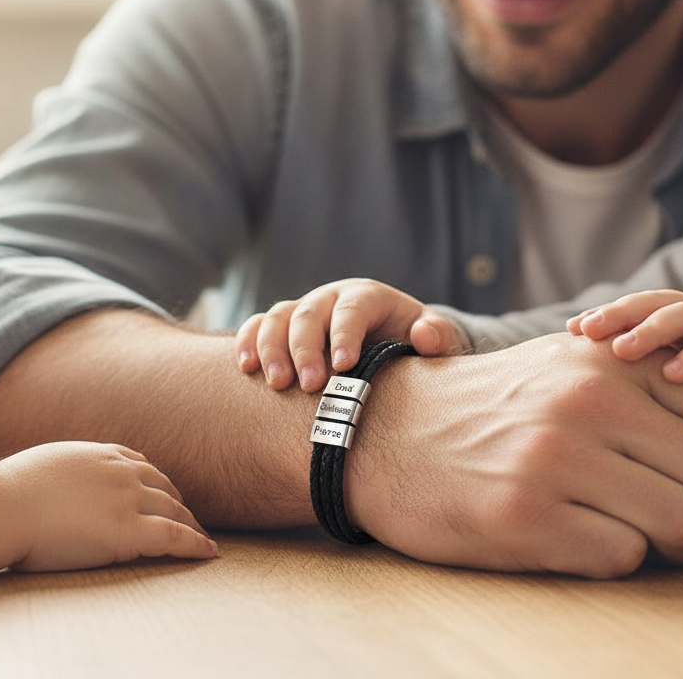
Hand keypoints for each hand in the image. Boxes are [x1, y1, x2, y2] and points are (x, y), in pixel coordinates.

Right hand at [0, 442, 216, 578]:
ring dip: (189, 523)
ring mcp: (127, 498)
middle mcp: (121, 471)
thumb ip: (62, 473)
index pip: (140, 464)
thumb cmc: (6, 494)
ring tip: (201, 537)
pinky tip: (208, 551)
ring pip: (173, 509)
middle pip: (162, 485)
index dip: (155, 482)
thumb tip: (51, 484)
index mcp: (99, 454)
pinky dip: (194, 543)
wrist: (2, 505)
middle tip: (187, 518)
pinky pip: (173, 536)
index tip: (163, 493)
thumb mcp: (43, 467)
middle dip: (176, 502)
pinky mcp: (128, 530)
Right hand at [234, 279, 468, 390]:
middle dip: (305, 348)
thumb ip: (436, 335)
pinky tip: (246, 368)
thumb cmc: (411, 343)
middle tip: (310, 385)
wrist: (391, 342)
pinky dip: (248, 342)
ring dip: (272, 348)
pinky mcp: (283, 327)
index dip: (345, 334)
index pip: (352, 309)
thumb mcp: (432, 336)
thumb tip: (425, 336)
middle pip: (310, 314)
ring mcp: (304, 311)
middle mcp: (330, 298)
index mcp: (366, 297)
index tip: (344, 366)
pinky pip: (257, 326)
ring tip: (276, 384)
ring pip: (278, 317)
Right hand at [342, 332, 682, 576]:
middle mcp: (586, 402)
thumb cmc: (487, 408)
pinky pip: (623, 558)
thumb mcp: (563, 369)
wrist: (387, 434)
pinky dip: (623, 558)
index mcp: (605, 360)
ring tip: (658, 538)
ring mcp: (556, 461)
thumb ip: (645, 384)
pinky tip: (591, 538)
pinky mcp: (526, 520)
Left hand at [567, 289, 682, 449]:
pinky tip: (673, 374)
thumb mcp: (676, 390)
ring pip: (681, 314)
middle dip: (614, 315)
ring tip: (622, 349)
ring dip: (650, 330)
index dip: (598, 318)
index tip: (566, 335)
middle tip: (585, 333)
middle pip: (646, 303)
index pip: (627, 311)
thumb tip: (579, 400)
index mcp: (671, 322)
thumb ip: (640, 385)